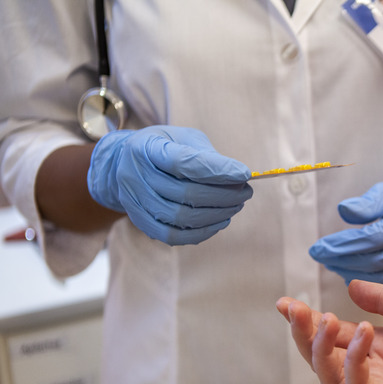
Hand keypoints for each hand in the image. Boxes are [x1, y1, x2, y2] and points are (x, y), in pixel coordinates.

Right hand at [87, 125, 252, 244]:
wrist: (125, 163)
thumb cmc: (165, 147)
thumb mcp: (183, 138)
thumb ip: (207, 154)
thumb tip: (238, 176)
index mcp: (146, 147)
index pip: (184, 162)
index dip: (217, 170)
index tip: (245, 174)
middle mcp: (135, 175)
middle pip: (185, 193)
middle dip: (224, 195)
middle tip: (246, 191)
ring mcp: (135, 202)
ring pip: (181, 217)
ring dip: (217, 214)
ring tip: (237, 205)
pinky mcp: (140, 222)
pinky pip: (173, 236)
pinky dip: (202, 232)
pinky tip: (221, 222)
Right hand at [275, 280, 382, 383]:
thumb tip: (350, 286)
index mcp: (379, 347)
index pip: (333, 335)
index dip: (308, 320)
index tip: (286, 302)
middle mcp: (375, 371)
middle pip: (323, 359)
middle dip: (304, 335)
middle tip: (294, 310)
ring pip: (332, 378)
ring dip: (322, 348)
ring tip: (326, 319)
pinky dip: (355, 363)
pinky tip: (362, 335)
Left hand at [308, 166, 382, 290]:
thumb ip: (368, 203)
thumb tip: (343, 210)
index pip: (374, 237)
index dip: (344, 245)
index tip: (318, 248)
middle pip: (378, 261)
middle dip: (344, 261)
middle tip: (322, 258)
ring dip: (355, 276)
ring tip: (334, 266)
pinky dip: (373, 287)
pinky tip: (354, 278)